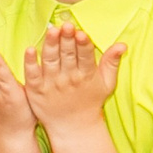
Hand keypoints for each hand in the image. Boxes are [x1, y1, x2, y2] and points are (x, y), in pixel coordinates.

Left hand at [23, 22, 124, 137]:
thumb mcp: (106, 83)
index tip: (81, 33)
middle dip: (67, 40)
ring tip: (52, 31)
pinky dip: (30, 63)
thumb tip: (122, 44)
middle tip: (66, 25)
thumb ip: (112, 62)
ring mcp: (51, 84)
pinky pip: (32, 75)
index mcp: (86, 75)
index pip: (85, 56)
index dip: (83, 45)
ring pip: (50, 61)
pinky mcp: (36, 90)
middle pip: (68, 55)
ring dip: (51, 45)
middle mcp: (69, 79)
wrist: (73, 127)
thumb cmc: (90, 102)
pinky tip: (30, 50)